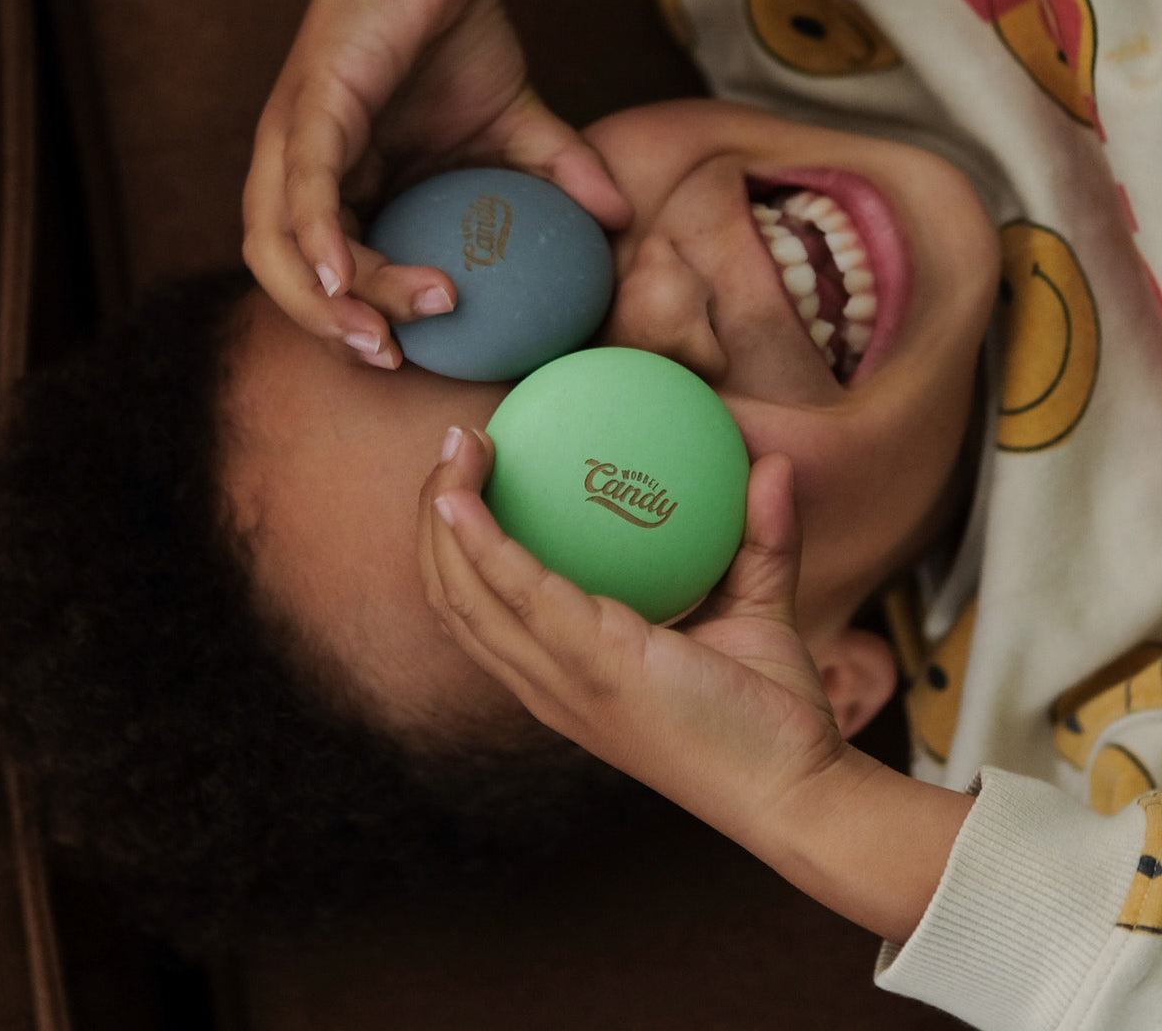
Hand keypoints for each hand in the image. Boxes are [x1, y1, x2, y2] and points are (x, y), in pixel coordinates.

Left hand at [244, 0, 629, 366]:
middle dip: (329, 330)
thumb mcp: (514, 124)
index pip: (326, 273)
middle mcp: (299, 171)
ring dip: (327, 302)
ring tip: (384, 335)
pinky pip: (302, 187)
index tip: (409, 356)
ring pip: (283, 244)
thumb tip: (620, 217)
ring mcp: (293, 140)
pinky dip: (319, 238)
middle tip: (394, 358)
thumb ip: (557, 176)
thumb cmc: (456, 33)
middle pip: (286, 275)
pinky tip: (345, 282)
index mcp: (336, 184)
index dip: (354, 323)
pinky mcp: (308, 105)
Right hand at [420, 428, 848, 846]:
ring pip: (464, 594)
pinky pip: (520, 591)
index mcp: (565, 676)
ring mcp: (564, 681)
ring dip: (444, 515)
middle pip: (452, 599)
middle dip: (432, 519)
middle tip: (456, 444)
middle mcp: (547, 684)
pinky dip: (481, 540)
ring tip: (457, 445)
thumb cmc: (773, 714)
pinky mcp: (595, 668)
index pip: (480, 613)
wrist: (801, 789)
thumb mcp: (757, 610)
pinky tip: (468, 491)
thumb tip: (774, 463)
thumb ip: (761, 538)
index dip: (456, 546)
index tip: (470, 474)